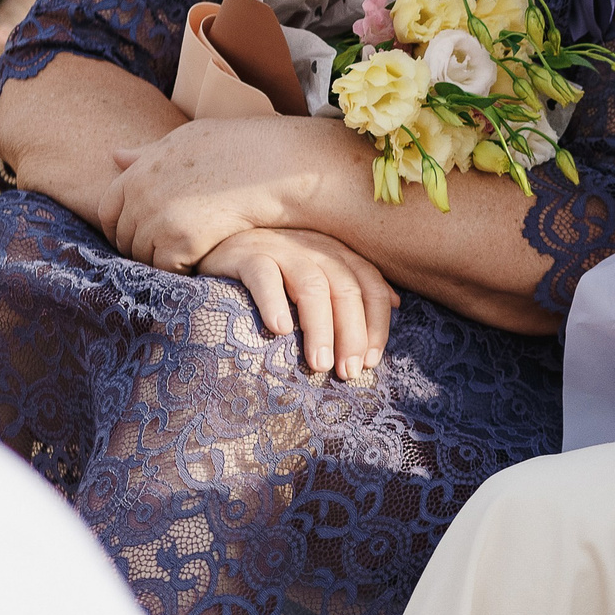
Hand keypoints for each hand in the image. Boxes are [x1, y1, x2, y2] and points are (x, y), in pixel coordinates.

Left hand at [99, 117, 309, 273]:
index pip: (107, 211)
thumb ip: (146, 154)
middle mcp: (142, 197)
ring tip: (186, 256)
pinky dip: (181, 269)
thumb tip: (114, 155)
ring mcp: (160, 221)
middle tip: (168, 249)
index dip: (120, 227)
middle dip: (141, 247)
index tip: (137, 235)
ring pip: (144, 257)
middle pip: (124, 238)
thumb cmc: (234, 147)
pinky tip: (200, 260)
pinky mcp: (184, 242)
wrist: (272, 164)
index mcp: (138, 173)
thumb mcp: (185, 140)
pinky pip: (168, 268)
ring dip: (162, 260)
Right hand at [198, 226, 399, 380]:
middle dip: (351, 334)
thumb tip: (396, 302)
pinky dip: (273, 302)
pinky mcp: (247, 254)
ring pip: (311, 286)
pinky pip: (263, 276)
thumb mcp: (318, 272)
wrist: (219, 242)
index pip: (369, 286)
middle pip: (345, 289)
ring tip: (318, 363)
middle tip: (347, 372)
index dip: (375, 324)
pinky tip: (279, 329)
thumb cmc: (275, 267)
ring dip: (319, 327)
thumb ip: (354, 284)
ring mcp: (282, 248)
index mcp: (337, 253)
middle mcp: (315, 247)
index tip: (370, 362)